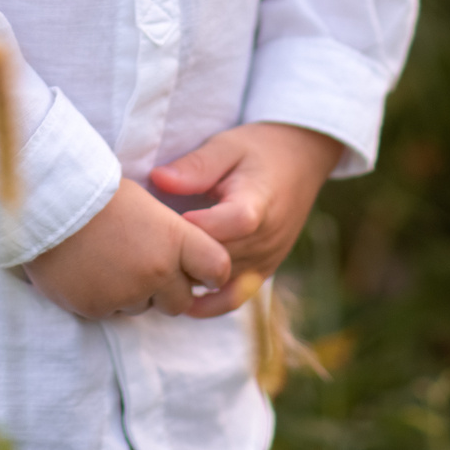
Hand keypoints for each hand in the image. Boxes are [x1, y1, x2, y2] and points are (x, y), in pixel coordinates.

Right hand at [23, 178, 232, 319]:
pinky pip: (111, 312)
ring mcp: (125, 293)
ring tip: (111, 260)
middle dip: (170, 289)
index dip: (212, 272)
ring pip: (144, 308)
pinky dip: (104, 297)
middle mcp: (156, 271)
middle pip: (181, 301)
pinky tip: (89, 270)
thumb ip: (172, 236)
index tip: (202, 270)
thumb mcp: (147, 203)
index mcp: (175, 239)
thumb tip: (188, 261)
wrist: (47, 200)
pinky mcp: (96, 309)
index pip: (217, 270)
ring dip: (135, 293)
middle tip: (146, 264)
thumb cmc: (100, 193)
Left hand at [147, 122, 344, 318]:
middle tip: (148, 249)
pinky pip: (234, 298)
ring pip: (221, 281)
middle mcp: (265, 238)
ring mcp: (266, 259)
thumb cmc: (258, 150)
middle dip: (183, 256)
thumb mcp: (227, 145)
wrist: (301, 162)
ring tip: (157, 268)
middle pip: (219, 258)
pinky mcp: (264, 271)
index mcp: (257, 202)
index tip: (164, 222)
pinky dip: (207, 303)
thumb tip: (158, 179)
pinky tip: (180, 297)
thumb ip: (196, 166)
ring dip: (190, 278)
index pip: (230, 224)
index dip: (196, 227)